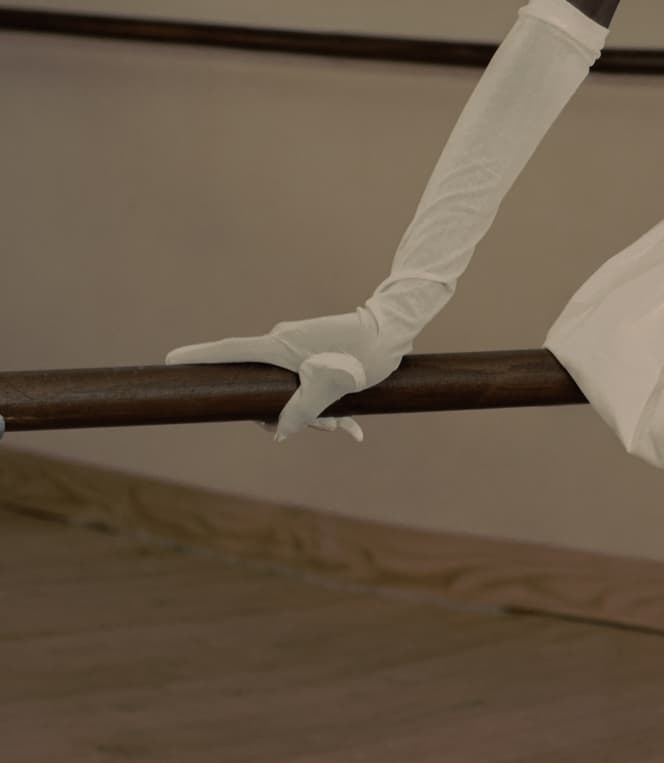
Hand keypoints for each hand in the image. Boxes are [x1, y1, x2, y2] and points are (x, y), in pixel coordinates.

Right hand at [163, 306, 404, 439]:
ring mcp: (299, 350)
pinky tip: (352, 427)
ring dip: (314, 416)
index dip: (198, 357)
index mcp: (278, 346)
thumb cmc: (361, 354)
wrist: (394, 329)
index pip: (228, 351)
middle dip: (286, 416)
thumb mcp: (329, 388)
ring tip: (347, 426)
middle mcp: (283, 345)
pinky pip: (307, 387)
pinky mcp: (315, 355)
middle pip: (262, 388)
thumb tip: (279, 433)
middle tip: (329, 428)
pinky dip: (324, 407)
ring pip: (288, 393)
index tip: (170, 361)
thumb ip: (301, 413)